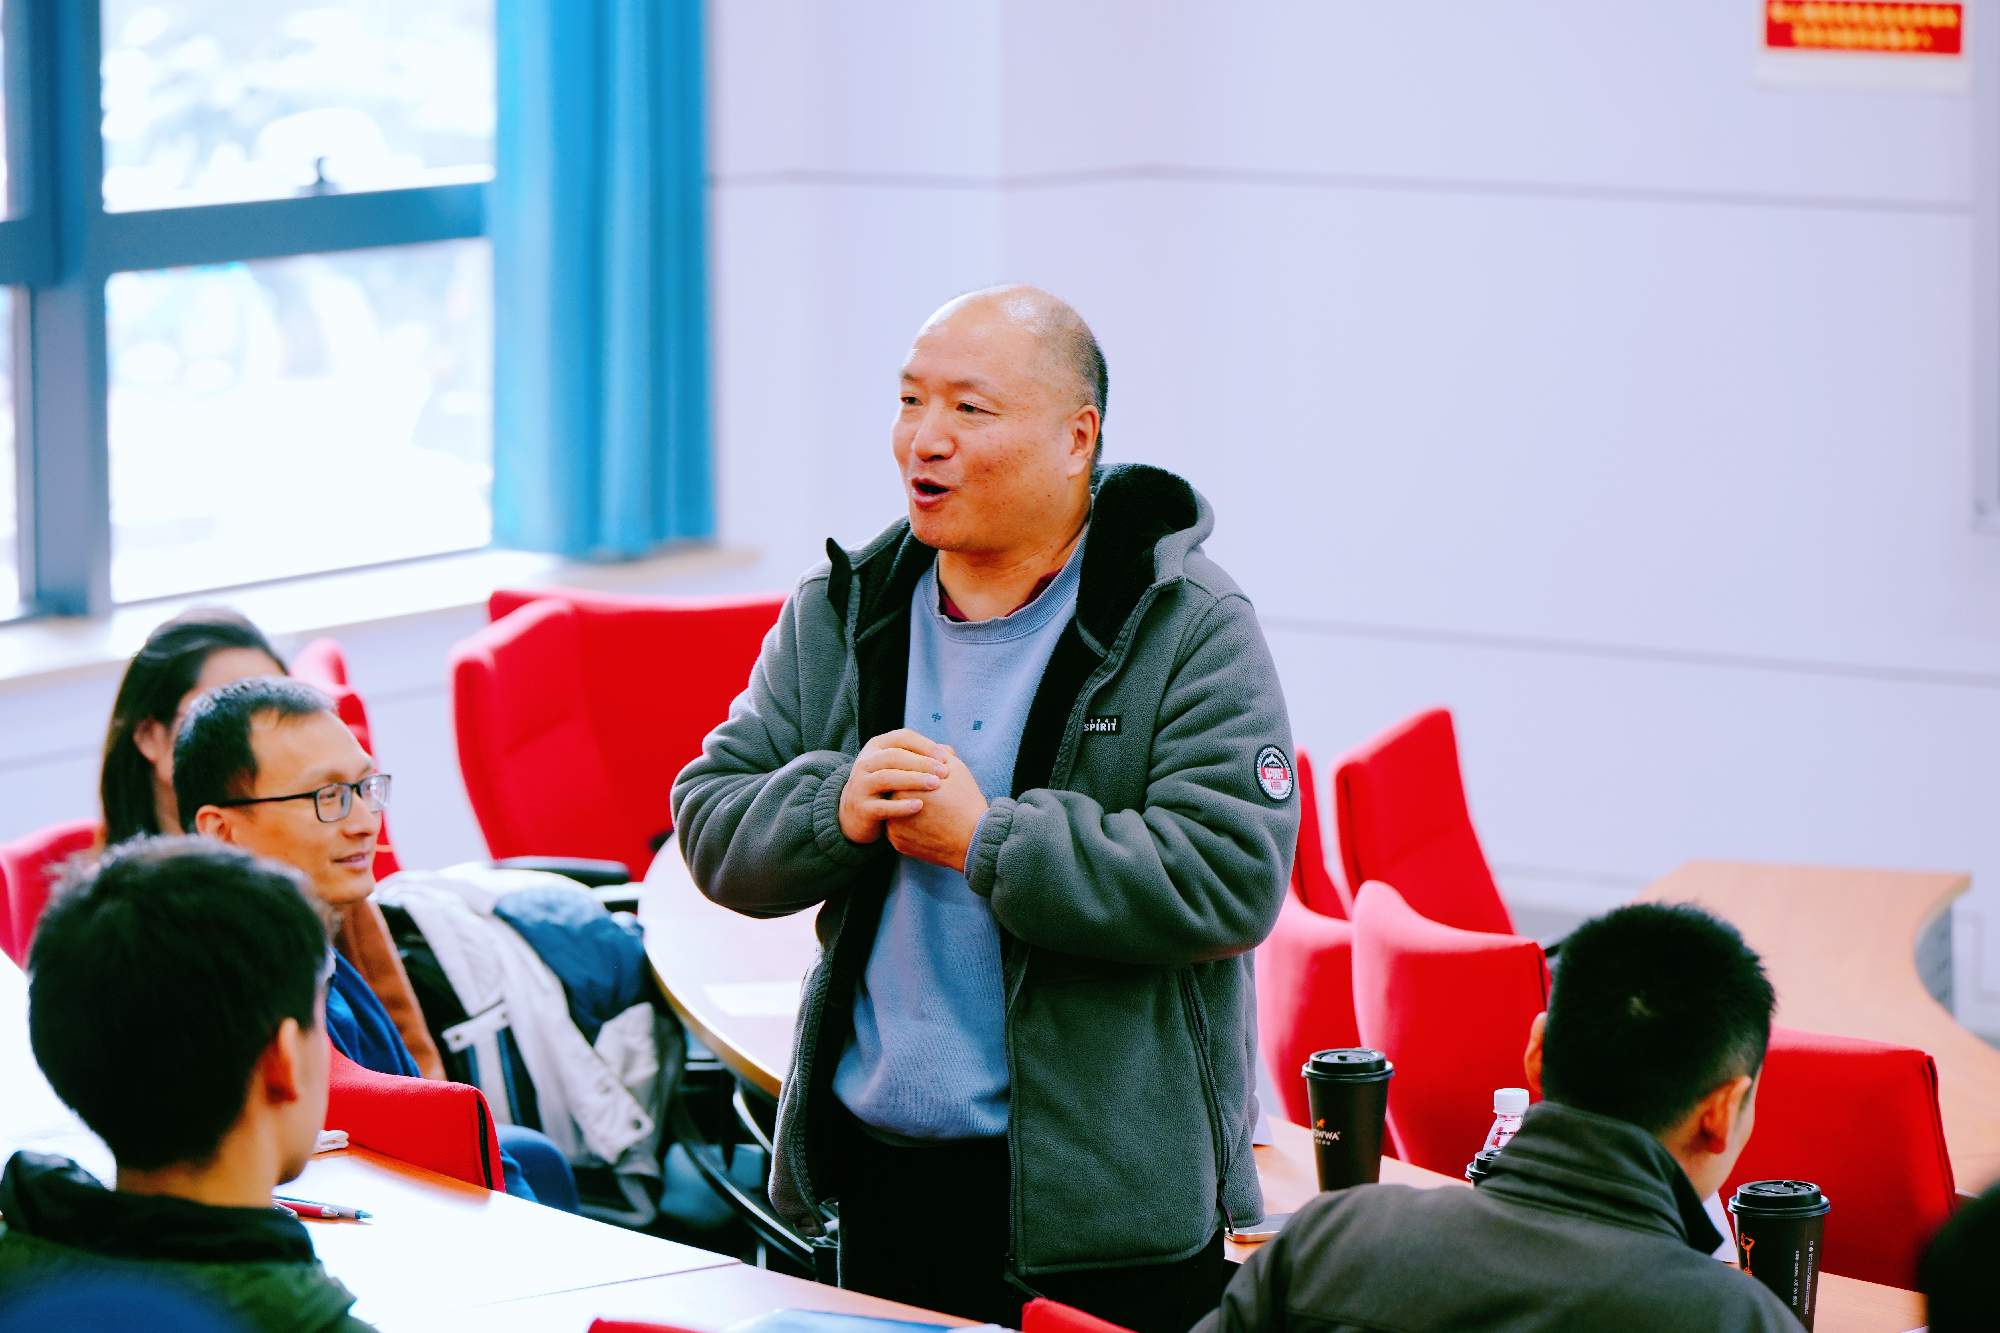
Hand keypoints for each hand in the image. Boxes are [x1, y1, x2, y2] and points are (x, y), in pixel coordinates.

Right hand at [838, 729, 950, 844]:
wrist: (857, 815)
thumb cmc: (887, 787)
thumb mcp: (898, 768)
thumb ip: (921, 758)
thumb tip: (949, 751)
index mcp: (876, 747)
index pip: (902, 737)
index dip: (925, 745)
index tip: (945, 758)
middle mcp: (865, 763)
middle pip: (894, 756)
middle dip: (922, 763)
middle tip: (945, 772)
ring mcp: (860, 785)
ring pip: (887, 778)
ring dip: (913, 780)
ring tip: (935, 785)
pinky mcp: (861, 808)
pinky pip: (882, 806)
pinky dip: (901, 806)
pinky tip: (920, 806)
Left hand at [887, 745, 986, 871]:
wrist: (973, 840)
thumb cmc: (966, 802)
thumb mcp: (957, 770)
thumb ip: (939, 753)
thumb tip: (933, 747)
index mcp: (904, 784)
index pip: (901, 771)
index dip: (917, 773)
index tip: (931, 780)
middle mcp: (893, 805)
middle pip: (895, 792)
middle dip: (907, 790)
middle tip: (930, 796)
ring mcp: (893, 827)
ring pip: (894, 812)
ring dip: (904, 809)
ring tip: (928, 811)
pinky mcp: (898, 843)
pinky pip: (898, 831)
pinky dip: (908, 828)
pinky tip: (925, 826)